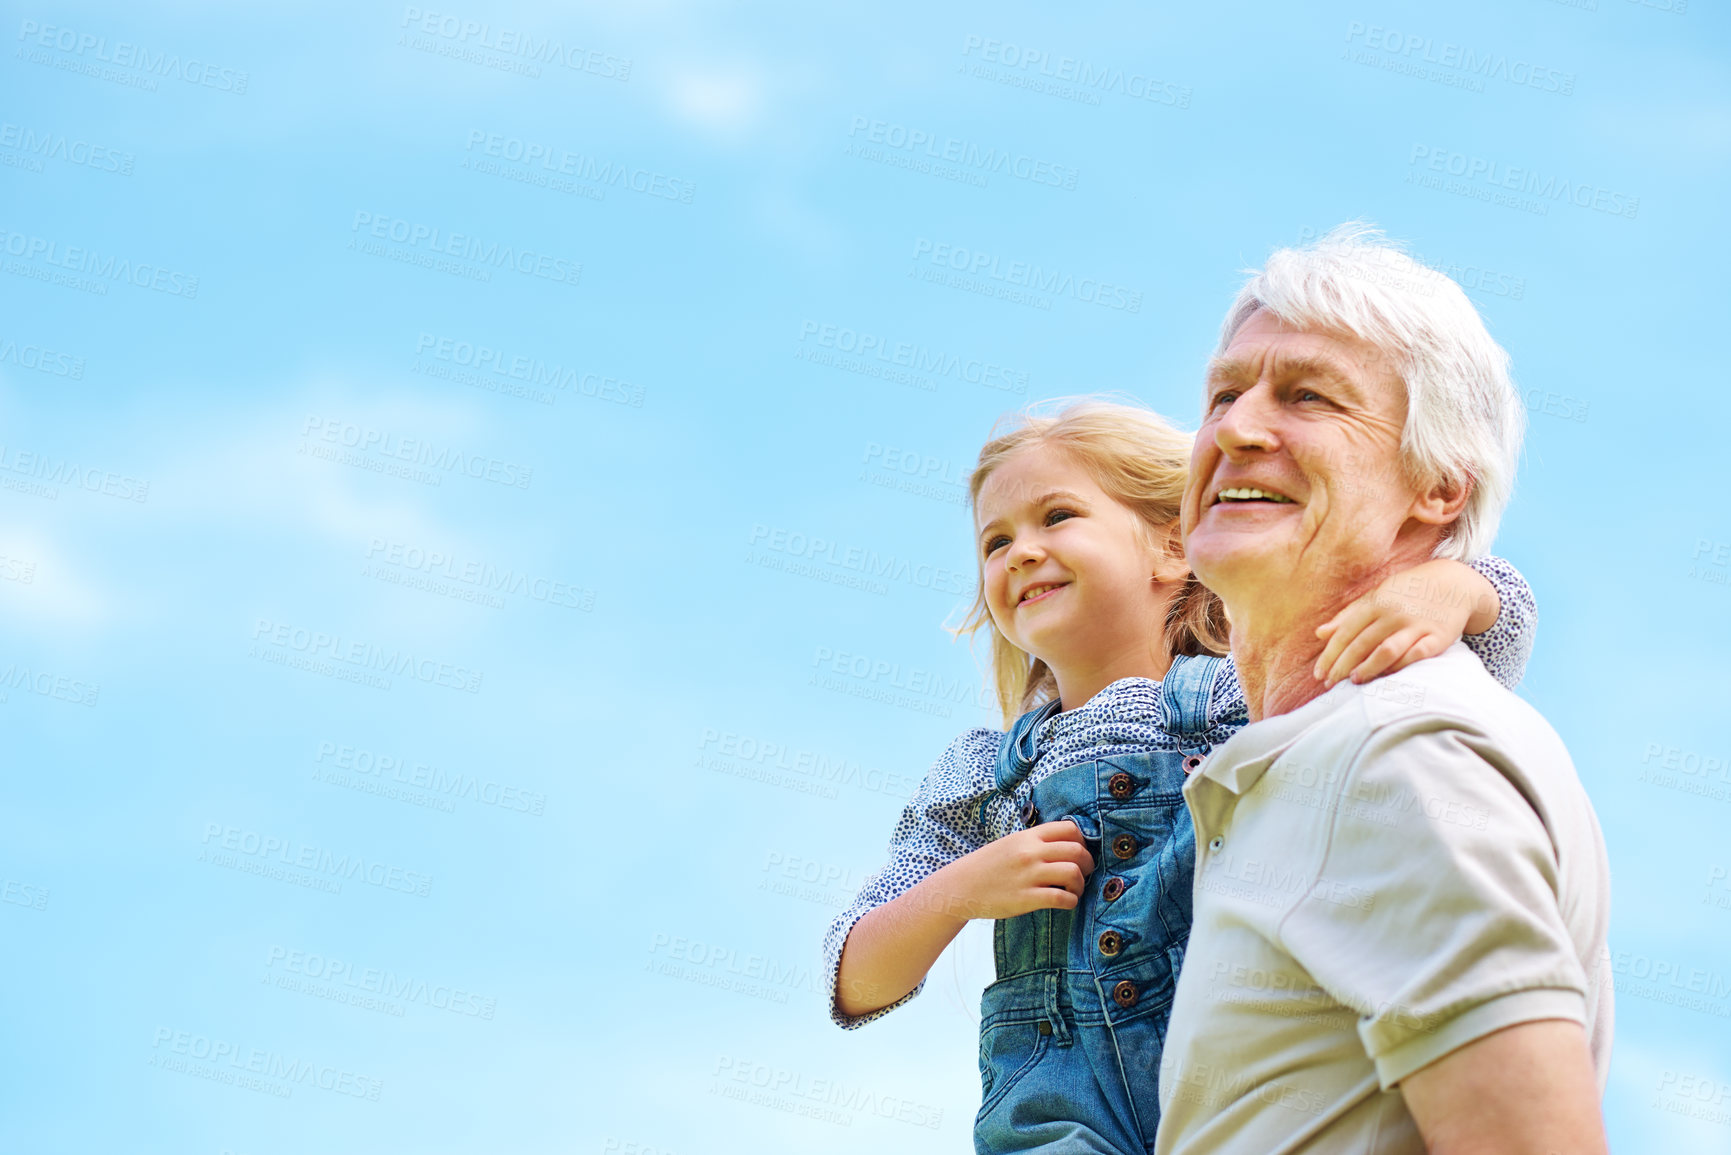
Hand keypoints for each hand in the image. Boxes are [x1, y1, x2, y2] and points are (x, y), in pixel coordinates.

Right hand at [925, 821, 1094, 920]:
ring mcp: (1029, 875)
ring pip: (1073, 873)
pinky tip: (1066, 902)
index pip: (1070, 828)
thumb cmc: (988, 866)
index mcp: (1028, 837)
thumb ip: (1035, 842)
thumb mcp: (1011, 843)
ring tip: (1074, 889)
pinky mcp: (1026, 898)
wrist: (961, 886)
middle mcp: (1030, 853)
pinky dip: (1071, 901)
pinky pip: (1061, 898)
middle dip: (1088, 863)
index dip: (1083, 841)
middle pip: (1077, 851)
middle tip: (1084, 872)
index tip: (1080, 852)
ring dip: (1081, 884)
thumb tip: (1066, 844)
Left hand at [1313, 559, 1498, 687]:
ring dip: (1368, 668)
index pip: (1345, 633)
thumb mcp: (1377, 596)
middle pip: (1362, 644)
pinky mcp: (1438, 636)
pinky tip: (1386, 677)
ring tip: (1354, 680)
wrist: (1454, 582)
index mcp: (1376, 603)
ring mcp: (1417, 625)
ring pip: (1387, 650)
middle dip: (1342, 666)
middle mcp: (1394, 613)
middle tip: (1330, 683)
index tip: (1319, 674)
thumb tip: (1319, 634)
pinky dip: (1400, 667)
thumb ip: (1348, 616)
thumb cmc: (1407, 592)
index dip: (1330, 655)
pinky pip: (1416, 655)